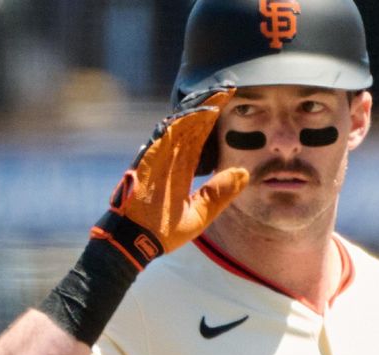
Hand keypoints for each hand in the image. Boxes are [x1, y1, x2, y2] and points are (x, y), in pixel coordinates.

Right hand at [91, 87, 248, 269]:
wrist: (135, 243)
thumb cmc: (163, 233)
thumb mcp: (201, 213)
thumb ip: (220, 193)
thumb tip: (244, 174)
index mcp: (180, 170)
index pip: (200, 138)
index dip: (213, 121)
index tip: (230, 104)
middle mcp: (170, 158)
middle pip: (192, 124)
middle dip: (210, 105)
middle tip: (230, 87)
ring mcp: (159, 156)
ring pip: (182, 123)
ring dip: (201, 107)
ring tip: (221, 91)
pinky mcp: (150, 158)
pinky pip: (169, 134)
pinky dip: (187, 121)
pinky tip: (205, 110)